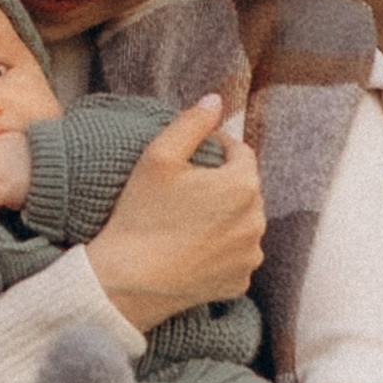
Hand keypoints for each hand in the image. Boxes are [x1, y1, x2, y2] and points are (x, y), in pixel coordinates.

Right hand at [86, 95, 263, 328]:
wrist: (126, 282)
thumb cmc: (140, 215)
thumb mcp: (158, 156)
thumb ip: (191, 123)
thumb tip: (216, 100)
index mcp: (243, 185)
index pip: (240, 153)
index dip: (216, 150)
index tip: (190, 159)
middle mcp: (257, 221)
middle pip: (244, 190)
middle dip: (220, 185)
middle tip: (183, 193)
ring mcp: (250, 256)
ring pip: (242, 223)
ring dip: (223, 218)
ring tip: (186, 222)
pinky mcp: (239, 282)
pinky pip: (235, 256)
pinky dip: (220, 251)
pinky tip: (191, 249)